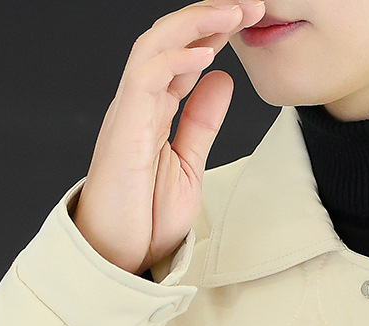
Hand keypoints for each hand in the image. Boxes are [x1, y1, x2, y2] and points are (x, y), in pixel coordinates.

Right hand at [73, 1, 267, 275]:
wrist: (117, 258)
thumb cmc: (144, 220)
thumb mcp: (188, 165)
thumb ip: (201, 122)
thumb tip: (222, 80)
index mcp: (153, 110)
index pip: (182, 54)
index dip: (214, 31)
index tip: (250, 18)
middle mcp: (137, 104)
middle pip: (169, 39)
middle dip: (209, 17)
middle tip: (250, 5)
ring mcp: (127, 113)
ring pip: (154, 46)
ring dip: (195, 25)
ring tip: (232, 14)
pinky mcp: (123, 130)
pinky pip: (144, 79)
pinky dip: (174, 61)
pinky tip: (205, 53)